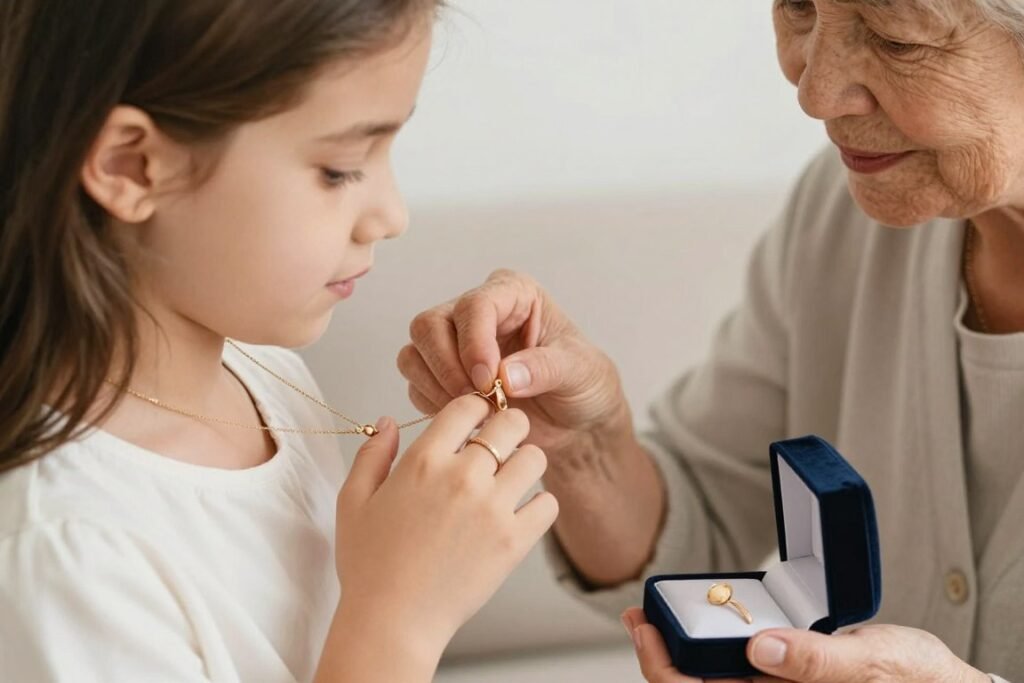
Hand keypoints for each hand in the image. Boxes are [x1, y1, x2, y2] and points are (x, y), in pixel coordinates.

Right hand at [333, 395, 558, 660]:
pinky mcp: (513, 541)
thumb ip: (373, 454)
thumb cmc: (370, 564)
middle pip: (511, 424)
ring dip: (526, 462)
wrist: (392, 621)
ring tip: (513, 477)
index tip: (475, 422)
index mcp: (424, 461)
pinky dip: (540, 504)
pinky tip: (522, 511)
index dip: (475, 408)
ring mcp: (492, 509)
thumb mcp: (354, 501)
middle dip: (509, 427)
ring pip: (535, 458)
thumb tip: (388, 421)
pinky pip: (548, 504)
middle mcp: (462, 477)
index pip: (468, 405)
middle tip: (503, 442)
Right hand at [398, 269, 628, 453]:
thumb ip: (545, 368)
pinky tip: (470, 419)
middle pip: (429, 325)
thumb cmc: (584, 385)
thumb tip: (505, 375)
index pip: (474, 305)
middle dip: (448, 367)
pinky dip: (435, 406)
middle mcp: (476, 313)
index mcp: (512, 294)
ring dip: (439, 388)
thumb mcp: (579, 372)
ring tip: (479, 412)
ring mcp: (453, 344)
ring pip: (414, 355)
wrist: (578, 424)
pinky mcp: (441, 377)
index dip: (474, 342)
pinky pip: (416, 386)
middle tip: (478, 400)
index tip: (488, 380)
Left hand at [621, 607, 990, 682]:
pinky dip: (708, 650)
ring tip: (655, 618)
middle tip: (638, 617)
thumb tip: (762, 649)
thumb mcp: (875, 662)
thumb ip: (819, 660)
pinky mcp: (784, 682)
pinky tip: (701, 625)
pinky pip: (735, 673)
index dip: (665, 671)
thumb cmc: (921, 682)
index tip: (646, 630)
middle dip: (659, 660)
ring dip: (678, 655)